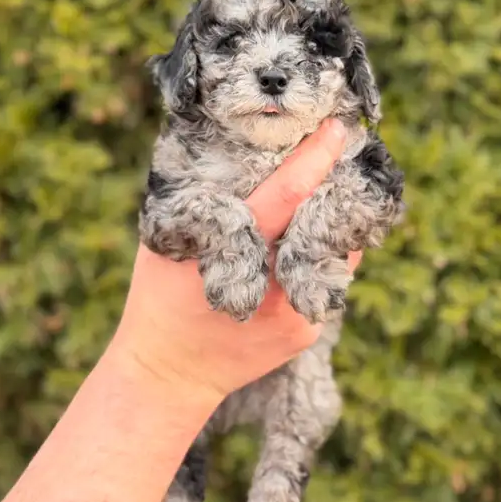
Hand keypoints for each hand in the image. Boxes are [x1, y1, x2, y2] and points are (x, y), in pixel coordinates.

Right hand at [112, 119, 360, 420]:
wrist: (170, 373)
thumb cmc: (160, 297)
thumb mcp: (164, 240)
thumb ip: (198, 199)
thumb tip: (231, 145)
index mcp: (236, 253)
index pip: (288, 196)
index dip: (315, 158)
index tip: (334, 128)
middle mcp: (275, 285)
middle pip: (326, 222)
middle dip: (339, 184)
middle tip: (341, 150)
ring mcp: (297, 313)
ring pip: (338, 252)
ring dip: (335, 220)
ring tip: (326, 192)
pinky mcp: (308, 331)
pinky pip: (327, 278)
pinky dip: (322, 253)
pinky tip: (308, 238)